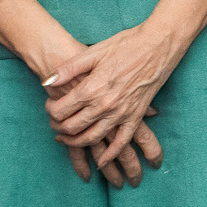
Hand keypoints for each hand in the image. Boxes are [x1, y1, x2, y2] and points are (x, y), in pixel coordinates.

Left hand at [43, 20, 183, 164]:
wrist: (159, 45)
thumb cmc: (126, 44)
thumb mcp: (94, 51)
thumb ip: (69, 68)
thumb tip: (47, 81)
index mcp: (92, 88)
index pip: (61, 110)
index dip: (50, 110)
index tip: (49, 106)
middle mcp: (105, 104)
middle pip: (73, 127)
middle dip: (59, 127)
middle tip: (55, 122)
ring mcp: (121, 113)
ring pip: (92, 138)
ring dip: (76, 142)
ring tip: (67, 139)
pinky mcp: (136, 116)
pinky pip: (122, 142)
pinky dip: (111, 155)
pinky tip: (102, 161)